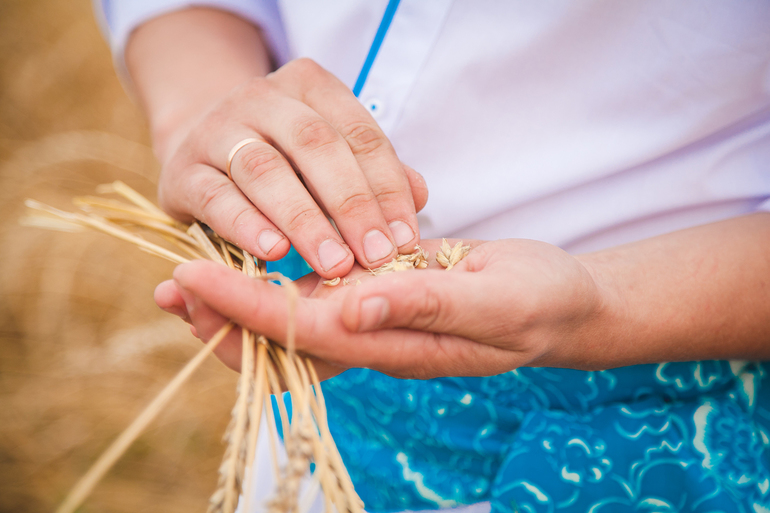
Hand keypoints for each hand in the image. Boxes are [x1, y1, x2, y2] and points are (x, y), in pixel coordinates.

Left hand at [154, 239, 605, 379]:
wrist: (556, 303)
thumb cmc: (535, 302)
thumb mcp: (495, 300)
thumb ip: (429, 305)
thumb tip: (354, 306)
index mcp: (394, 343)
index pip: (303, 330)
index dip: (243, 307)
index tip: (190, 278)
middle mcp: (373, 339)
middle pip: (280, 340)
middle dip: (220, 319)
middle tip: (166, 289)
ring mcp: (373, 321)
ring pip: (289, 322)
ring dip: (236, 302)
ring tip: (186, 277)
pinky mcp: (378, 298)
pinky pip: (314, 299)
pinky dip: (274, 284)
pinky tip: (250, 260)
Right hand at [155, 57, 427, 277]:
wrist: (202, 150)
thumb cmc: (285, 159)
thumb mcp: (331, 158)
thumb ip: (373, 172)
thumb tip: (420, 195)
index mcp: (310, 86)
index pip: (360, 133)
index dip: (387, 187)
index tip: (404, 239)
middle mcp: (262, 98)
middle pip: (316, 146)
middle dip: (351, 205)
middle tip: (375, 255)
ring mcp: (217, 130)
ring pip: (265, 170)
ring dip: (304, 220)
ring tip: (333, 263)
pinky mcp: (183, 170)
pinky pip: (217, 196)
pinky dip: (247, 225)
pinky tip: (274, 253)